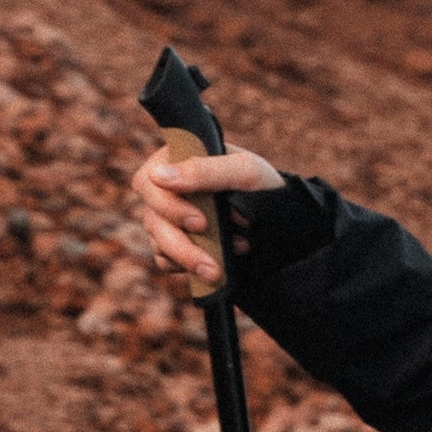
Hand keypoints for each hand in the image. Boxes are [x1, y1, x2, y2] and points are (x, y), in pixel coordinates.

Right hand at [130, 136, 284, 282]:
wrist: (283, 221)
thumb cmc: (263, 186)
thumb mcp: (245, 172)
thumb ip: (205, 171)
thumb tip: (158, 176)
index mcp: (178, 160)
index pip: (148, 181)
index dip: (167, 205)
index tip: (199, 222)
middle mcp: (168, 189)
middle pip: (152, 218)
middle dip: (180, 243)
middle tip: (210, 259)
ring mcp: (169, 217)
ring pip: (158, 242)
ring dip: (188, 259)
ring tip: (218, 271)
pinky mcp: (176, 242)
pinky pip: (164, 260)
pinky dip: (186, 267)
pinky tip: (214, 266)